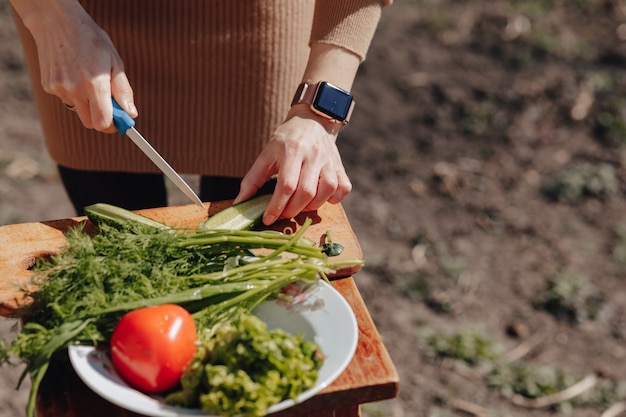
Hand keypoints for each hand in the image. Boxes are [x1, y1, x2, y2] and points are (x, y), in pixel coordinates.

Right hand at [15, 0, 135, 130]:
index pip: (102, 123)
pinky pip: (66, 99)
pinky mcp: (49, 86)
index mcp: (94, 84)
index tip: (119, 121)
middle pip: (90, 123)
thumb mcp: (114, 62)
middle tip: (108, 104)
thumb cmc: (91, 41)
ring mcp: (59, 89)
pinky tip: (74, 74)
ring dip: (87, 103)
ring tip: (88, 79)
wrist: (56, 22)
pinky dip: (73, 93)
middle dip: (101, 118)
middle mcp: (74, 89)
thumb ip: (123, 91)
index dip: (113, 126)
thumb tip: (131, 114)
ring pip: (78, 110)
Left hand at [234, 106, 351, 224]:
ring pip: (326, 191)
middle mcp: (313, 155)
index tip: (268, 219)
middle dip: (292, 210)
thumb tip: (239, 203)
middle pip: (306, 192)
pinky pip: (343, 188)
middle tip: (283, 213)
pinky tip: (321, 198)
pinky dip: (334, 199)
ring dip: (312, 206)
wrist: (313, 121)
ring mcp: (330, 161)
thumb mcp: (266, 154)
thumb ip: (252, 179)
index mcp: (292, 150)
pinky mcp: (340, 166)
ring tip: (300, 206)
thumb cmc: (286, 140)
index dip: (277, 206)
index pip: (286, 184)